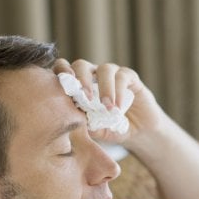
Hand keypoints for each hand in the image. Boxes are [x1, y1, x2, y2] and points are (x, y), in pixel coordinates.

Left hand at [52, 58, 167, 146]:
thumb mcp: (94, 130)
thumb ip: (83, 123)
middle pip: (81, 65)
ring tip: (107, 107)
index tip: (63, 87)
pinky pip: (122, 77)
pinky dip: (119, 91)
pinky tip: (118, 107)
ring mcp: (112, 74)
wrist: (137, 133)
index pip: (64, 70)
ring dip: (104, 88)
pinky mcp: (130, 77)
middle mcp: (94, 75)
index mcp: (79, 85)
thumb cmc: (110, 129)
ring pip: (104, 69)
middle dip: (81, 79)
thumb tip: (71, 119)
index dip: (61, 73)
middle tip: (85, 97)